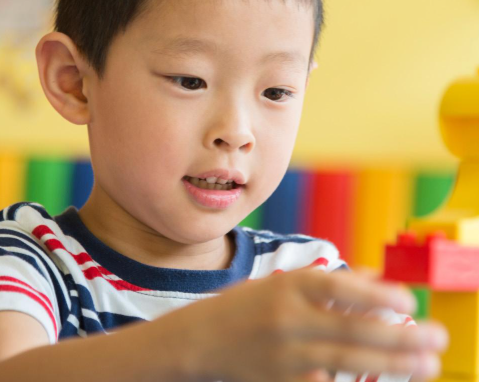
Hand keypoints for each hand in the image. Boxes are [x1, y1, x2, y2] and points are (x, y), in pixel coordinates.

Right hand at [158, 267, 447, 381]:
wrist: (199, 340)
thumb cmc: (244, 306)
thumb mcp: (283, 284)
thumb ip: (328, 282)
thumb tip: (375, 277)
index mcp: (287, 286)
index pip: (338, 286)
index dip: (377, 292)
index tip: (408, 299)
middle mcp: (287, 318)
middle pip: (352, 328)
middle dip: (400, 336)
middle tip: (436, 339)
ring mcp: (285, 355)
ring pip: (348, 360)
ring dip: (392, 362)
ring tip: (426, 363)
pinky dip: (357, 381)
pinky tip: (384, 379)